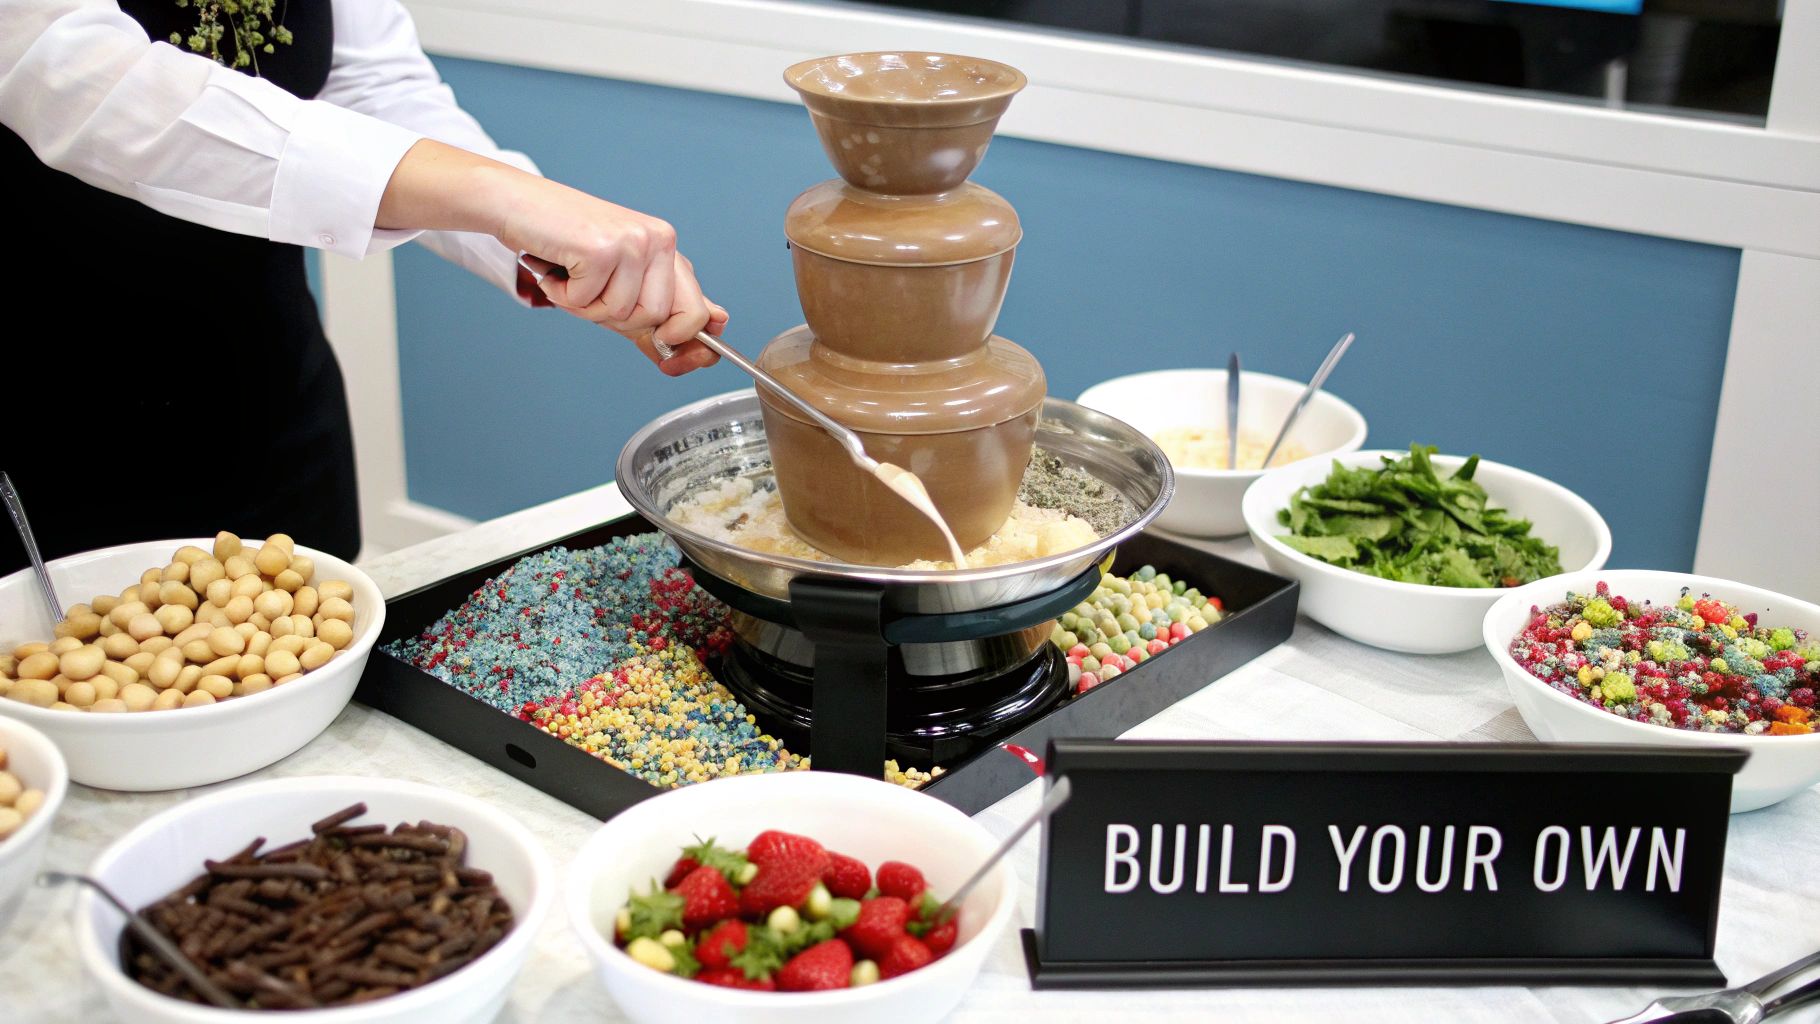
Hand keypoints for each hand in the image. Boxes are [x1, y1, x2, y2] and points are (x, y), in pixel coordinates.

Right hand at [377, 140, 726, 373]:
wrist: (517, 204)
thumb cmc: (563, 243)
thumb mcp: (617, 280)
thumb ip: (655, 312)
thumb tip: (695, 351)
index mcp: (666, 247)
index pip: (698, 310)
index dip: (687, 342)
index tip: (671, 358)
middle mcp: (658, 239)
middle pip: (658, 318)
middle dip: (619, 319)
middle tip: (592, 295)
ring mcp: (632, 241)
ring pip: (621, 314)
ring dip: (586, 306)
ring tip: (571, 275)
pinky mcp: (602, 248)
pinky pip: (587, 302)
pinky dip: (564, 295)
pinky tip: (557, 267)